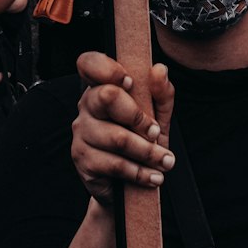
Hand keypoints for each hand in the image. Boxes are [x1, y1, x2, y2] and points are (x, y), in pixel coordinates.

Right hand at [71, 52, 174, 205]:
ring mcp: (81, 132)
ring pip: (117, 137)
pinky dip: (139, 172)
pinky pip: (114, 164)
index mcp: (101, 85)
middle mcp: (86, 105)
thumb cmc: (141, 139)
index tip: (131, 83)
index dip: (108, 69)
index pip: (89, 63)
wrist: (128, 184)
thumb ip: (161, 93)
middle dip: (138, 116)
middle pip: (106, 97)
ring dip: (148, 152)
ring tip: (165, 161)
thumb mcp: (157, 115)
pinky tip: (152, 177)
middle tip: (156, 132)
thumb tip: (159, 70)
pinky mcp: (82, 159)